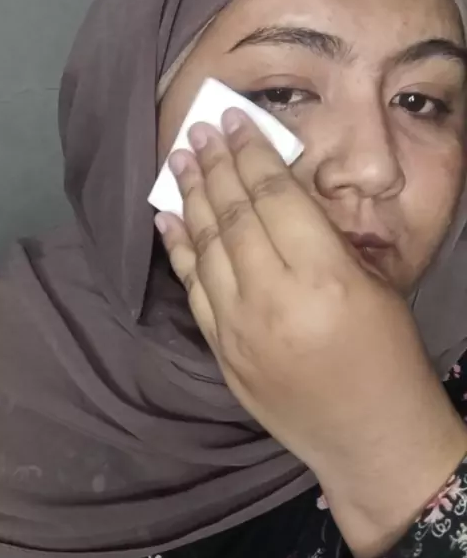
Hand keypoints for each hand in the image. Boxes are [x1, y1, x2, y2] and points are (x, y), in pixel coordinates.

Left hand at [157, 109, 466, 557]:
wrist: (368, 436)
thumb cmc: (389, 357)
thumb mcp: (374, 285)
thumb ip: (324, 240)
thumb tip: (279, 194)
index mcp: (323, 277)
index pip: (274, 196)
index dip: (250, 152)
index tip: (233, 121)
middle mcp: (273, 299)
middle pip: (233, 214)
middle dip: (214, 164)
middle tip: (198, 129)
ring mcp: (239, 329)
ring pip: (206, 247)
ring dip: (190, 197)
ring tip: (178, 159)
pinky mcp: (222, 355)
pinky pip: (192, 291)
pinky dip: (178, 250)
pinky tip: (168, 219)